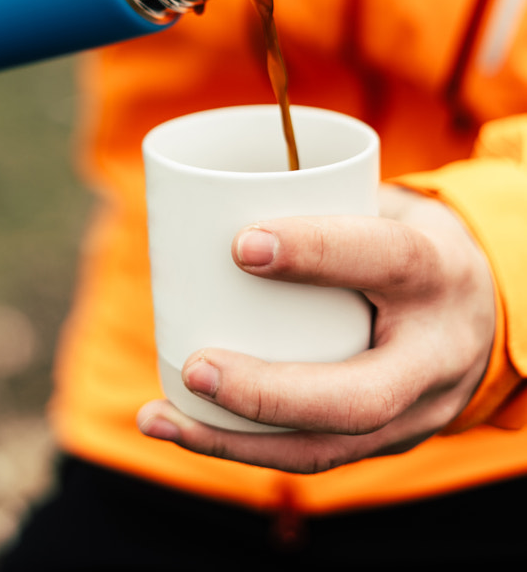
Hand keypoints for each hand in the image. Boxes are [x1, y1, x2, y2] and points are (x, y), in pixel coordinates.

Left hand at [137, 185, 495, 472]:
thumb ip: (325, 206)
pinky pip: (314, 456)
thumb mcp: (393, 210)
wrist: (489, 311)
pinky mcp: (389, 440)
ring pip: (327, 448)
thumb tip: (217, 194)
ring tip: (160, 418)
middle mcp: (436, 353)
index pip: (385, 258)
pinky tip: (185, 429)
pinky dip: (242, 448)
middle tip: (195, 368)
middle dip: (268, 392)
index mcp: (437, 271)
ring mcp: (417, 410)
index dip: (317, 251)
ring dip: (233, 441)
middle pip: (360, 395)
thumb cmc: (415, 245)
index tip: (241, 245)